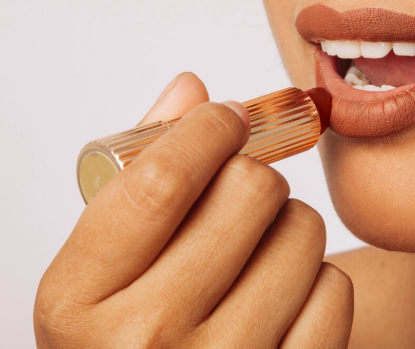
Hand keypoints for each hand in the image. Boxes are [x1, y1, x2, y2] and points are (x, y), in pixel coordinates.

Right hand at [34, 73, 353, 347]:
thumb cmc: (122, 337)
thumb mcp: (99, 268)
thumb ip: (138, 175)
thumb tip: (191, 89)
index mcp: (80, 298)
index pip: (161, 178)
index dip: (208, 128)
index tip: (228, 117)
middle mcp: (146, 339)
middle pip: (248, 192)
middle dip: (253, 174)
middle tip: (241, 193)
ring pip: (302, 232)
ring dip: (288, 224)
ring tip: (256, 251)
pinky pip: (335, 289)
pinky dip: (317, 277)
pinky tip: (282, 293)